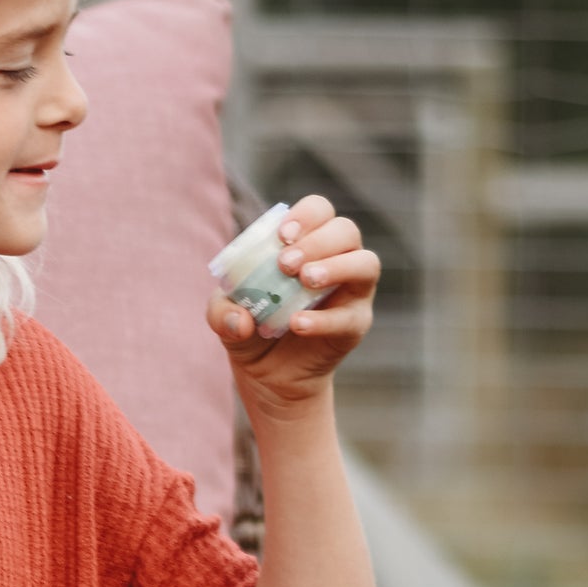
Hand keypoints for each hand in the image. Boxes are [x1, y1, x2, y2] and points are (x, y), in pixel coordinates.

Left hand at [208, 194, 378, 409]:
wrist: (268, 375)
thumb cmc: (250, 329)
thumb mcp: (223, 317)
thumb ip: (221, 312)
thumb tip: (241, 319)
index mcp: (307, 242)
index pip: (319, 211)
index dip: (306, 215)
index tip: (282, 235)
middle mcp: (338, 259)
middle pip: (346, 230)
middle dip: (317, 241)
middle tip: (286, 263)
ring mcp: (352, 290)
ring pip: (366, 264)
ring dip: (336, 267)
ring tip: (305, 281)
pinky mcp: (356, 324)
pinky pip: (351, 316)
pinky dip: (324, 319)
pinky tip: (297, 324)